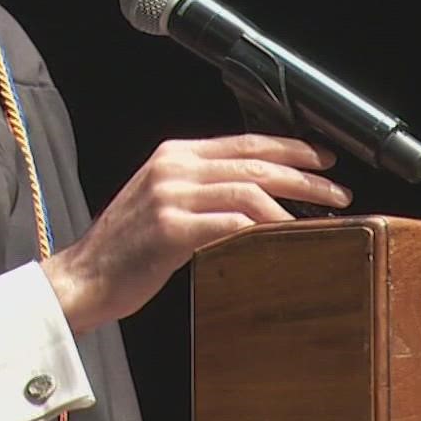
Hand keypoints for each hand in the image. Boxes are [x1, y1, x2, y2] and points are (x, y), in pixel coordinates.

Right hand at [40, 133, 351, 334]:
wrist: (81, 279)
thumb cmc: (125, 251)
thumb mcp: (163, 203)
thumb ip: (202, 191)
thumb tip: (258, 198)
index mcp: (174, 155)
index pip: (245, 141)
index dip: (290, 147)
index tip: (323, 157)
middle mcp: (173, 168)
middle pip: (255, 162)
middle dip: (305, 175)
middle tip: (338, 189)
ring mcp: (171, 196)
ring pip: (249, 188)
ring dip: (293, 203)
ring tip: (322, 217)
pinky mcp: (171, 229)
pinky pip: (232, 222)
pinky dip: (265, 228)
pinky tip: (286, 237)